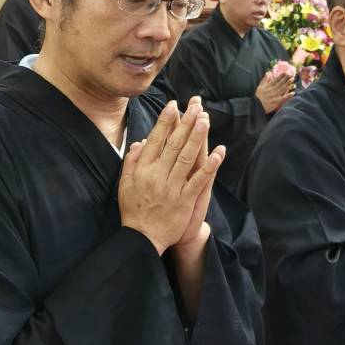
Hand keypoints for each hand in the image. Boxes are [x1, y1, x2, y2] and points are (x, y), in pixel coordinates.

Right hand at [119, 100, 225, 255]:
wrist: (142, 238)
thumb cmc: (134, 210)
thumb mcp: (124, 184)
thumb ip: (131, 162)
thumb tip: (140, 141)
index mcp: (143, 170)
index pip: (156, 140)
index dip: (165, 122)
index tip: (173, 106)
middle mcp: (157, 176)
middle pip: (173, 145)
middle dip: (185, 124)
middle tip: (195, 107)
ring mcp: (171, 188)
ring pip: (186, 158)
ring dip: (197, 138)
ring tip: (205, 120)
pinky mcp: (184, 201)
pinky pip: (199, 181)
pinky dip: (209, 166)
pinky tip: (219, 153)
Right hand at [256, 69, 293, 114]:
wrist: (256, 106)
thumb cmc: (258, 96)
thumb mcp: (260, 87)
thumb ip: (264, 79)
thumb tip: (269, 72)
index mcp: (268, 86)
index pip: (275, 80)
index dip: (281, 76)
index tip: (285, 72)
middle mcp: (272, 90)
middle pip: (280, 83)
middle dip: (286, 78)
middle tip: (291, 74)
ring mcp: (274, 96)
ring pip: (282, 89)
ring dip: (287, 84)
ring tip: (292, 80)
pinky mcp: (276, 102)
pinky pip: (283, 98)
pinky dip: (288, 95)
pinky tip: (293, 93)